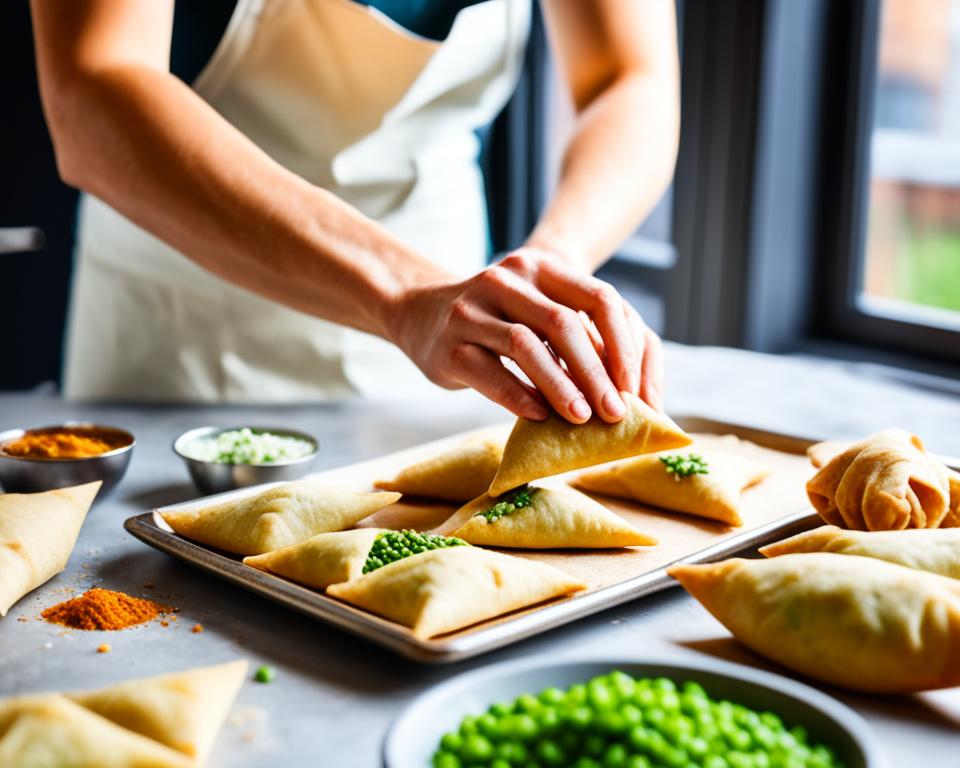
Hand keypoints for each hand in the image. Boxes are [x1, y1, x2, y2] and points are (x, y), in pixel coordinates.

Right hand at [393, 248, 663, 422]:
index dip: (621, 345)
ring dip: (560, 386)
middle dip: (595, 373)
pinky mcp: (448, 346)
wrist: (419, 311)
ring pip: (525, 346)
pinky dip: (518, 397)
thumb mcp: (535, 307)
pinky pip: (490, 373)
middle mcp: (505, 280)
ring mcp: (471, 311)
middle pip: (563, 324)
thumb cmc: (496, 318)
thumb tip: (626, 386)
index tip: (633, 387)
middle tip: (615, 412)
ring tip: (582, 417)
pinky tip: (540, 416)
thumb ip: (576, 334)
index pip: (597, 298)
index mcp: (540, 266)